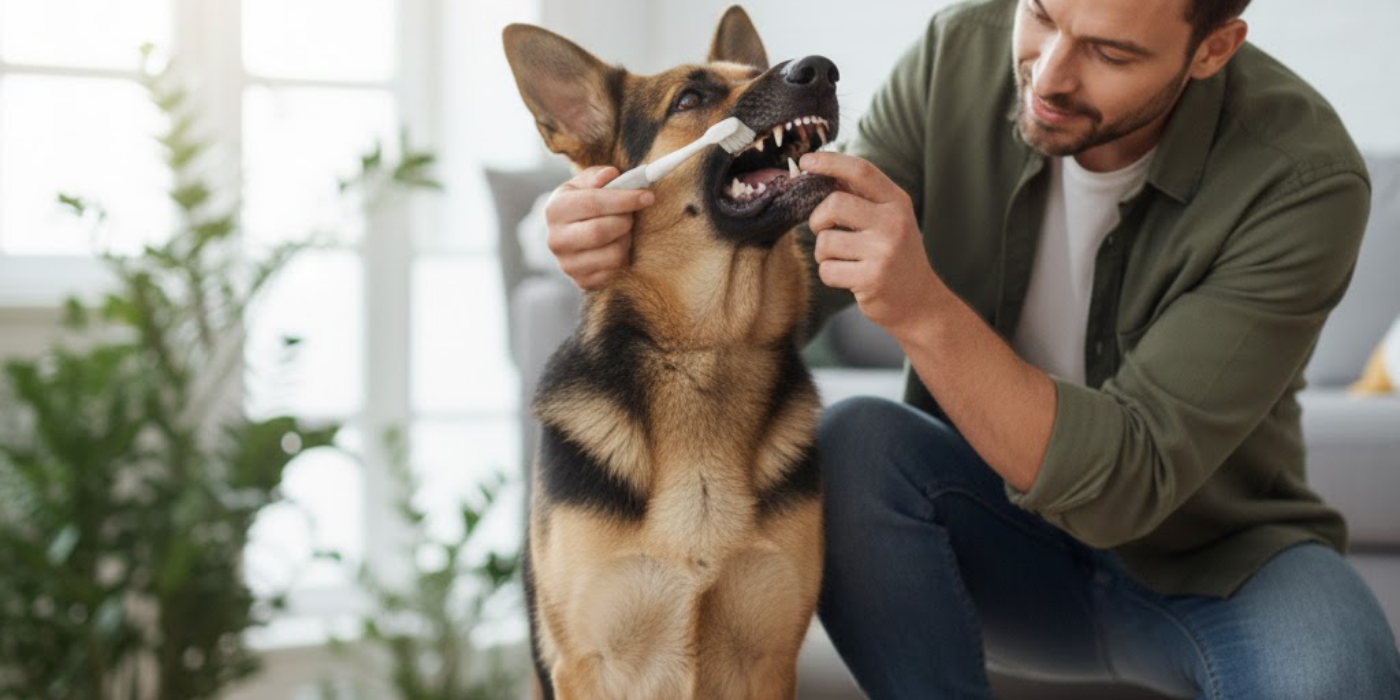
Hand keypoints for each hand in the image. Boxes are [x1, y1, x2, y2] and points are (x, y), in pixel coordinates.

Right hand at [545, 166, 654, 289]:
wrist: (572, 235)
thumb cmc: (584, 204)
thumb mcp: (585, 185)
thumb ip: (598, 176)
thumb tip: (611, 175)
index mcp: (555, 209)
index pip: (593, 203)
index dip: (624, 199)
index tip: (648, 196)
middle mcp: (556, 239)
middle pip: (600, 231)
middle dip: (624, 221)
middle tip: (632, 215)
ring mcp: (568, 264)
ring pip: (613, 254)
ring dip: (626, 240)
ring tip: (622, 231)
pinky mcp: (583, 282)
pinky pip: (616, 272)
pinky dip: (624, 257)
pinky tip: (617, 246)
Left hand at [800, 152, 943, 337]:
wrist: (920, 301)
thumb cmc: (895, 256)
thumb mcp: (887, 220)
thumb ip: (861, 198)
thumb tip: (821, 173)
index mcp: (897, 202)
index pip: (861, 171)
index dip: (829, 161)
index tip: (805, 161)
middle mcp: (893, 223)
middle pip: (834, 204)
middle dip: (818, 218)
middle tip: (824, 230)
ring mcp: (884, 252)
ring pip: (825, 241)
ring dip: (824, 253)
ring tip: (844, 260)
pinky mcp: (872, 279)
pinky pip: (827, 270)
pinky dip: (830, 275)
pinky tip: (849, 278)